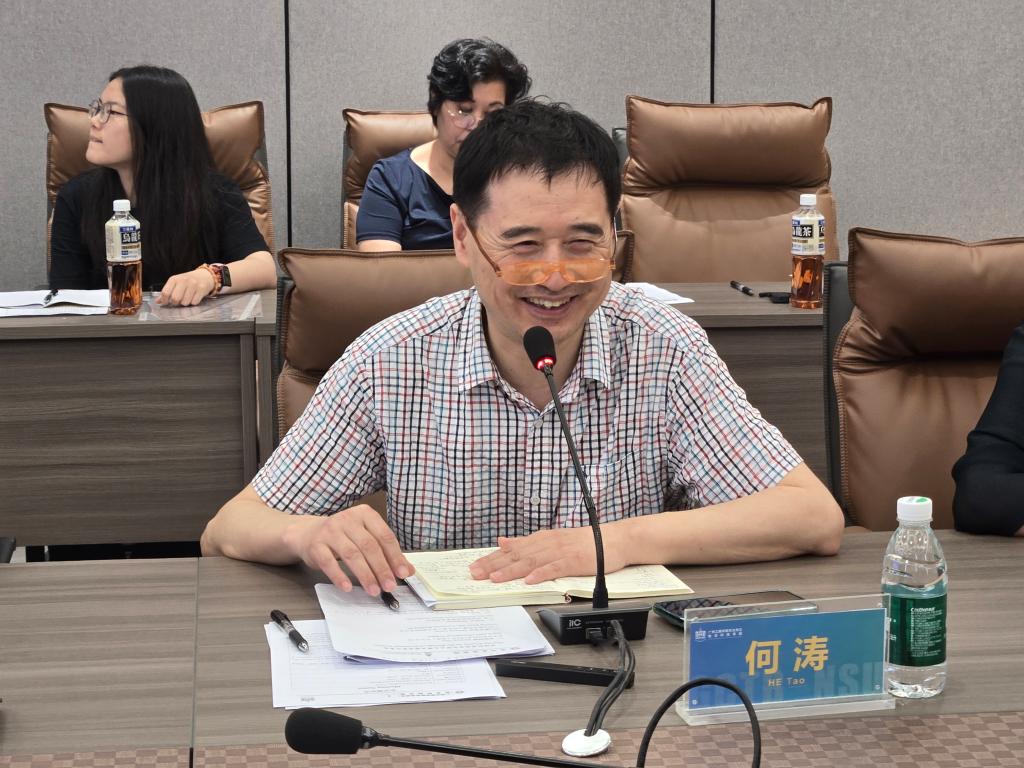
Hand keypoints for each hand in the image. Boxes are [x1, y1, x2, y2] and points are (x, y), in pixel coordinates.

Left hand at [155, 267, 216, 305]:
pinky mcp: (201, 289)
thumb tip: (158, 301)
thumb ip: (167, 292)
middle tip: (178, 301)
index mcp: (174, 279)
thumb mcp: (175, 283)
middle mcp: (183, 280)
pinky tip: (194, 297)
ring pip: (185, 302)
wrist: (204, 276)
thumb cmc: (188, 281)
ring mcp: (193, 284)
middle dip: (176, 303)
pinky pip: (194, 302)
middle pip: (175, 298)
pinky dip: (193, 302)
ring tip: (187, 298)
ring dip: (185, 303)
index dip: (164, 300)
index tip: (166, 302)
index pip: (165, 292)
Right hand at [281, 504, 413, 595]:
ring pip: (351, 554)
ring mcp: (330, 531)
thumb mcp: (365, 538)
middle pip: (369, 546)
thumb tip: (407, 571)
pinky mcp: (316, 545)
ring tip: (374, 591)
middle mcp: (348, 519)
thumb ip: (386, 552)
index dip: (395, 556)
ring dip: (364, 575)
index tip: (402, 574)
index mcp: (365, 514)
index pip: (384, 536)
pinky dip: (339, 576)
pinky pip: (329, 562)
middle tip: (390, 586)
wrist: (308, 533)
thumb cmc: (343, 537)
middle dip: (381, 568)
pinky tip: (348, 587)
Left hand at [468, 525, 629, 583]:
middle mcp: (547, 543)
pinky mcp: (574, 560)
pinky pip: (555, 567)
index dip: (491, 559)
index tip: (473, 567)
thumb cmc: (584, 542)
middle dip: (494, 565)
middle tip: (475, 574)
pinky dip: (542, 573)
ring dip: (511, 569)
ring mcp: (560, 551)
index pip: (511, 549)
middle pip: (516, 555)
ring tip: (495, 578)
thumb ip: (526, 542)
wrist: (613, 539)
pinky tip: (530, 580)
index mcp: (540, 539)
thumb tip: (502, 541)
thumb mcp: (551, 539)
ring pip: (531, 561)